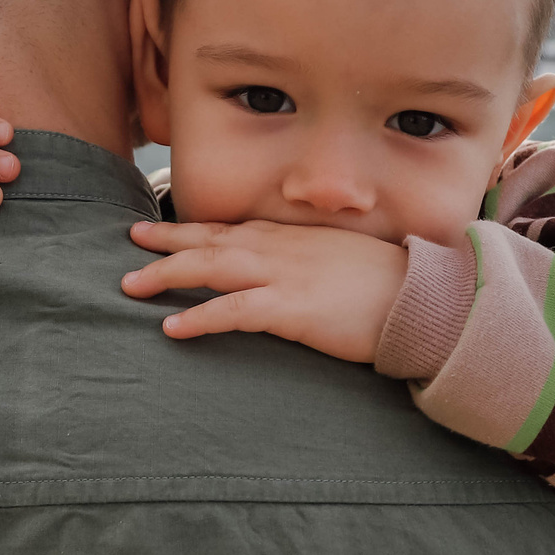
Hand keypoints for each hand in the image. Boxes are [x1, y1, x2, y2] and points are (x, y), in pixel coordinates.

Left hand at [121, 219, 409, 364]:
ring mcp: (285, 276)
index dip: (192, 227)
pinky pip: (234, 311)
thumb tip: (289, 273)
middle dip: (168, 240)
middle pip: (211, 240)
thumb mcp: (342, 259)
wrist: (424, 298)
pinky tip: (171, 328)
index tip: (158, 227)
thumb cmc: (390, 284)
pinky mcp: (292, 309)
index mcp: (294, 237)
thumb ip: (309, 261)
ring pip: (212, 267)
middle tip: (131, 241)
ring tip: (131, 285)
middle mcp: (282, 249)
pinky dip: (200, 317)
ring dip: (168, 274)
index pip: (231, 228)